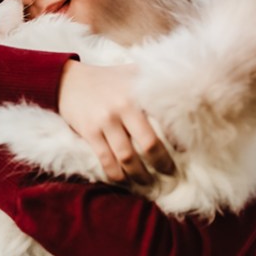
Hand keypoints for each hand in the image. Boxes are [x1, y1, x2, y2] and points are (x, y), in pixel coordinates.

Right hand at [57, 60, 174, 183]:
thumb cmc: (108, 79)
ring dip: (141, 174)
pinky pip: (106, 160)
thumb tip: (186, 91)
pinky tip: (124, 181)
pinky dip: (117, 175)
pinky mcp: (89, 131)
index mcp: (138, 91)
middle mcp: (123, 105)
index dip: (179, 138)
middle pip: (149, 143)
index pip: (166, 118)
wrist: (69, 80)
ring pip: (128, 157)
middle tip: (171, 173)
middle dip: (162, 163)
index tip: (186, 150)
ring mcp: (105, 120)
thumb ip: (154, 80)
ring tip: (149, 182)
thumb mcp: (132, 72)